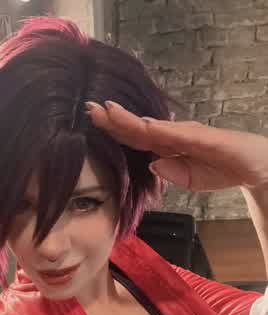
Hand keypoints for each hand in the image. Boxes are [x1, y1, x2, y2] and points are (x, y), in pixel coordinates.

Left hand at [87, 101, 267, 191]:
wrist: (254, 168)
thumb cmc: (221, 170)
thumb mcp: (190, 180)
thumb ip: (171, 173)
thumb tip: (152, 165)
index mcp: (168, 146)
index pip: (135, 137)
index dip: (114, 129)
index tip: (93, 120)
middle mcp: (174, 136)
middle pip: (138, 127)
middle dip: (113, 118)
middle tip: (89, 108)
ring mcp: (188, 135)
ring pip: (153, 127)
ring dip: (129, 119)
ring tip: (108, 110)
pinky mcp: (204, 139)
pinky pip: (178, 135)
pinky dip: (160, 130)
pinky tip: (143, 125)